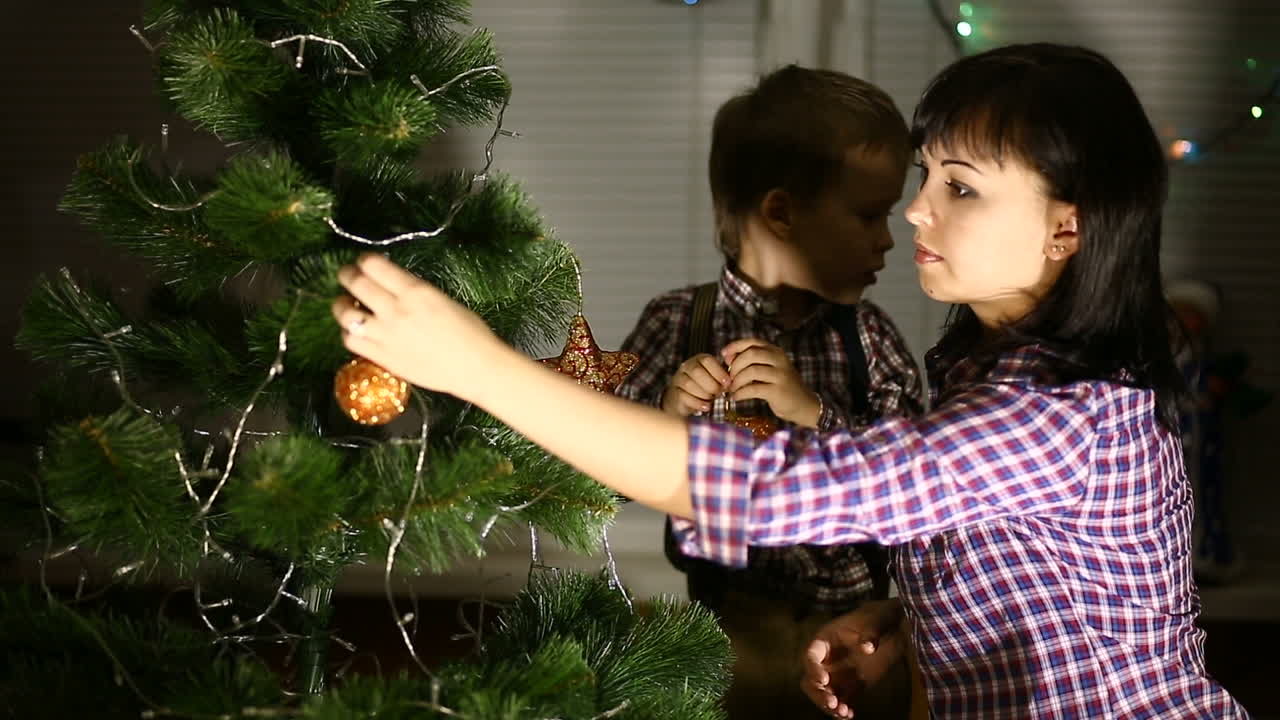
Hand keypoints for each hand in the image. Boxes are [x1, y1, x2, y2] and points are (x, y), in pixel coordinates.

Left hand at [332, 253, 502, 398]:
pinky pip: (352, 341)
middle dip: (347, 275)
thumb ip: (413, 291)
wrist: (475, 367)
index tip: (364, 262)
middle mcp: (396, 310)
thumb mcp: (442, 299)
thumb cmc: (469, 331)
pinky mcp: (383, 357)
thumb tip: (390, 285)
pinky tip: (356, 331)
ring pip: (346, 314)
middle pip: (356, 284)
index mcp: (415, 291)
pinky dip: (349, 332)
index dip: (364, 261)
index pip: (374, 266)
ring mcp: (386, 335)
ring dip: (341, 305)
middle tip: (347, 275)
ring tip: (345, 305)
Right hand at [661, 354, 729, 416]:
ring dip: (704, 394)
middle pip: (697, 372)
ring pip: (689, 384)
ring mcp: (678, 379)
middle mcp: (687, 367)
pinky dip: (697, 403)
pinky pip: (684, 396)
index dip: (718, 372)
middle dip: (711, 385)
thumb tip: (731, 382)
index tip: (727, 383)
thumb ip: (723, 378)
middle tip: (719, 393)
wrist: (685, 400)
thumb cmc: (706, 387)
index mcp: (699, 360)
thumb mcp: (716, 379)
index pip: (707, 361)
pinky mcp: (674, 393)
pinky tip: (706, 407)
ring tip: (712, 400)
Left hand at [721, 338, 820, 426]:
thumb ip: (752, 362)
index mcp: (775, 351)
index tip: (723, 354)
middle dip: (735, 365)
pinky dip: (741, 393)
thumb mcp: (769, 369)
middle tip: (728, 377)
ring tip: (731, 389)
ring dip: (736, 381)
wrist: (803, 404)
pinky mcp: (777, 391)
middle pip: (751, 354)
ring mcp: (780, 375)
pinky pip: (753, 389)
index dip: (735, 346)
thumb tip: (728, 358)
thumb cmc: (781, 386)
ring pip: (751, 371)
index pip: (752, 342)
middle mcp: (779, 360)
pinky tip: (736, 397)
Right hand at [801, 599, 906, 718]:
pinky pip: (841, 701)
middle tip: (832, 702)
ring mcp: (837, 674)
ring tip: (843, 712)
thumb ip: (870, 633)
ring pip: (824, 694)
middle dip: (818, 693)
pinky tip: (850, 715)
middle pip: (811, 680)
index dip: (813, 669)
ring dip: (829, 705)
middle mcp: (826, 660)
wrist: (893, 628)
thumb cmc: (878, 619)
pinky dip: (842, 710)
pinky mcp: (851, 686)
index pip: (811, 656)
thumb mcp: (876, 621)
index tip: (824, 680)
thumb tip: (867, 648)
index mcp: (825, 640)